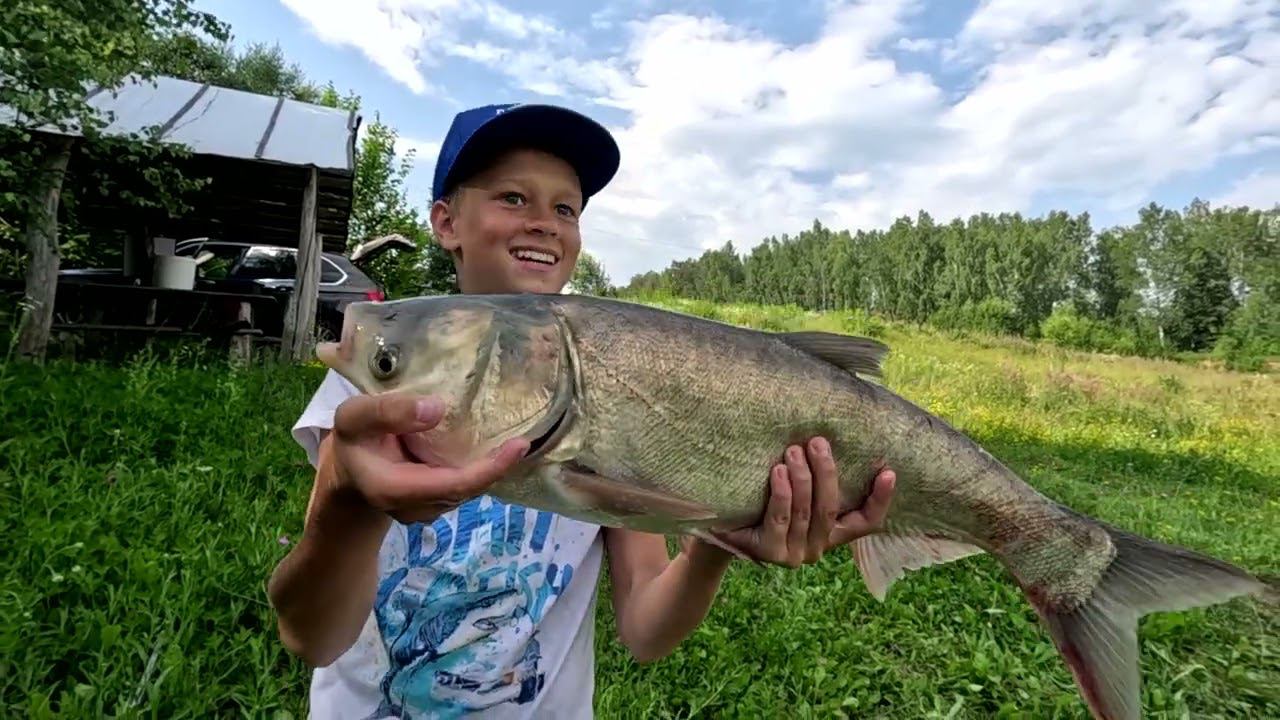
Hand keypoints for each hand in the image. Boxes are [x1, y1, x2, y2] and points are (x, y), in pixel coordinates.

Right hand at [326, 392, 528, 524]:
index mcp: (394, 489)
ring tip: (516, 439)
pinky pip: (465, 485)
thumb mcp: (355, 417)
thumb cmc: (354, 440)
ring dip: (493, 467)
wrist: (349, 472)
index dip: (489, 469)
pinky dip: (481, 467)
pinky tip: (496, 446)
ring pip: (469, 490)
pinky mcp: (437, 501)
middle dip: (499, 467)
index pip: (453, 485)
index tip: (519, 446)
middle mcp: (416, 507)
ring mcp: (429, 509)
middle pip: (468, 489)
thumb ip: (388, 412)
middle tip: (526, 438)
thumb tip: (436, 408)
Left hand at [700, 437, 895, 566]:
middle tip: (817, 442)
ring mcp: (794, 554)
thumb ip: (815, 476)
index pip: (866, 523)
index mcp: (830, 533)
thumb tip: (829, 436)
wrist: (718, 529)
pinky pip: (780, 518)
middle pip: (830, 509)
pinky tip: (778, 471)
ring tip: (795, 450)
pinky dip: (782, 492)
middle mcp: (816, 547)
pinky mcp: (769, 553)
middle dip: (827, 472)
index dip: (881, 500)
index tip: (889, 471)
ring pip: (806, 512)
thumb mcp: (794, 489)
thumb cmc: (760, 501)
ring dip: (803, 477)